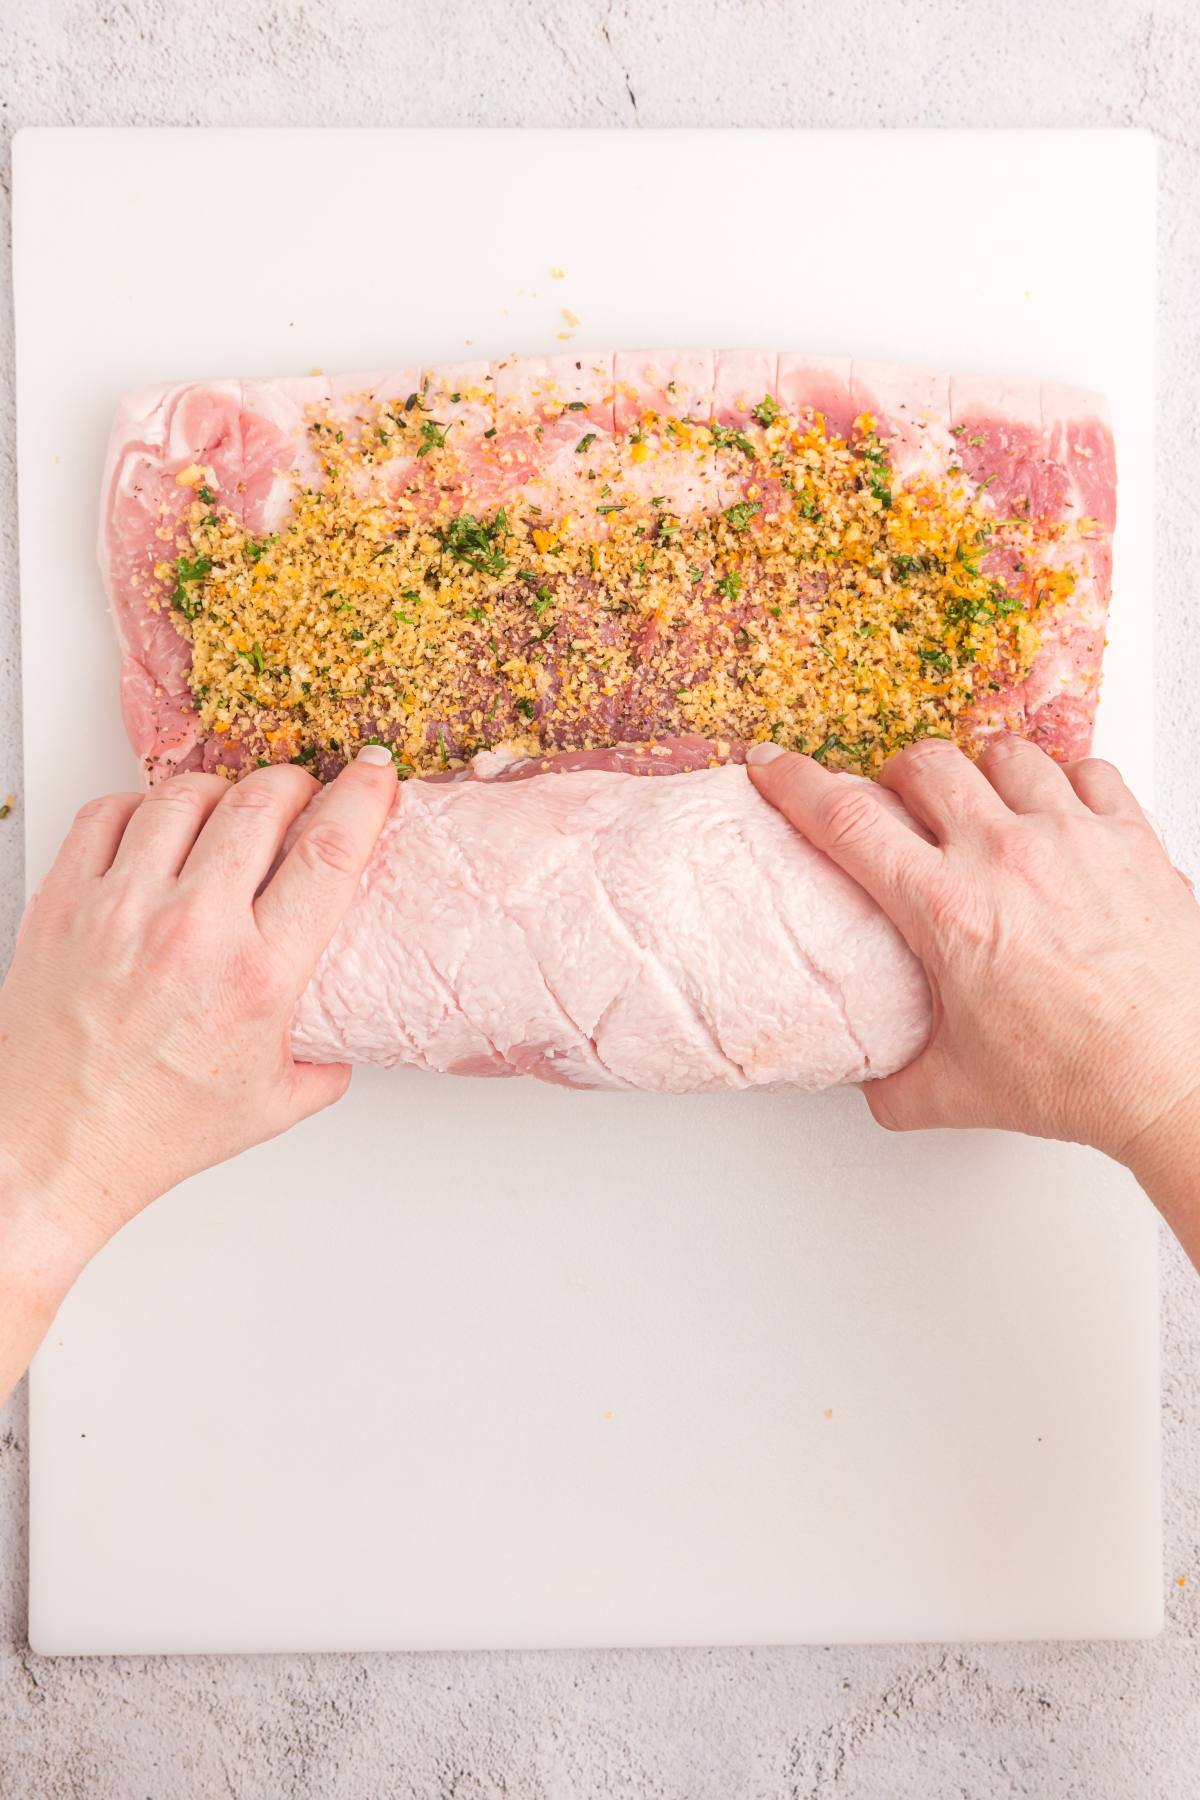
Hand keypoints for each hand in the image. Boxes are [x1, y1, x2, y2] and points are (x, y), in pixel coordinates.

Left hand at [0, 750, 395, 1266]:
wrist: (50, 1147)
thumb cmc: (153, 1131)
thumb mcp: (272, 1105)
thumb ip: (324, 1063)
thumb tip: (345, 1036)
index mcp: (258, 976)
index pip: (330, 852)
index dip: (365, 796)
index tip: (376, 774)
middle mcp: (192, 931)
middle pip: (261, 801)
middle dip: (296, 783)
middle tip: (303, 796)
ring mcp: (121, 909)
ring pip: (184, 795)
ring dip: (221, 792)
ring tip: (229, 814)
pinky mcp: (64, 900)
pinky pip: (107, 811)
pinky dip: (142, 807)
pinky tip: (157, 831)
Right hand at [746, 737, 1199, 1171]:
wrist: (1175, 1076)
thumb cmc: (1079, 1078)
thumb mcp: (957, 1092)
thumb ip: (895, 1084)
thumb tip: (870, 1081)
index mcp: (945, 910)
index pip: (846, 818)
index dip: (795, 782)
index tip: (771, 766)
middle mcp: (1005, 856)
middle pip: (923, 763)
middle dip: (895, 777)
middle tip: (898, 807)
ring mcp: (1072, 838)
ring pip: (1005, 754)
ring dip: (980, 773)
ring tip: (981, 805)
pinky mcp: (1130, 839)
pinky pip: (1090, 771)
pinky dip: (1066, 781)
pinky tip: (1059, 812)